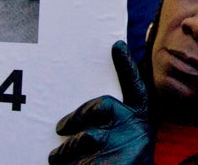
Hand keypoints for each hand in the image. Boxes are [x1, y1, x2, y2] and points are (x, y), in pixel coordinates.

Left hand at [48, 41, 152, 164]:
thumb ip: (111, 122)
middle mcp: (136, 131)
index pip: (137, 88)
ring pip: (85, 138)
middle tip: (60, 127)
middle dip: (78, 114)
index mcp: (142, 122)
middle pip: (103, 106)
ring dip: (64, 150)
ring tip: (55, 158)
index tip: (117, 44)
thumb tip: (80, 114)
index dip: (127, 66)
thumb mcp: (124, 140)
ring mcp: (123, 148)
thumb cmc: (121, 160)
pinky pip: (77, 161)